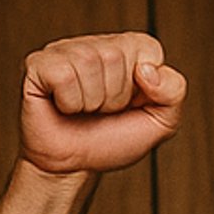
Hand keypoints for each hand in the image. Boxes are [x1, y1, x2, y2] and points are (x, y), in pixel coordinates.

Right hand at [19, 33, 186, 176]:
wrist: (73, 169)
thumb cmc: (110, 142)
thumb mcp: (159, 123)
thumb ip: (174, 93)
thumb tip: (148, 70)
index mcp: (127, 50)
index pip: (149, 49)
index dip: (144, 88)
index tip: (128, 105)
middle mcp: (96, 44)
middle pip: (116, 57)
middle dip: (114, 97)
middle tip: (101, 112)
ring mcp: (65, 50)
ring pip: (89, 63)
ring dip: (90, 101)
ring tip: (83, 110)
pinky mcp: (39, 64)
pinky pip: (64, 75)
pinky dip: (68, 102)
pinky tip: (63, 106)